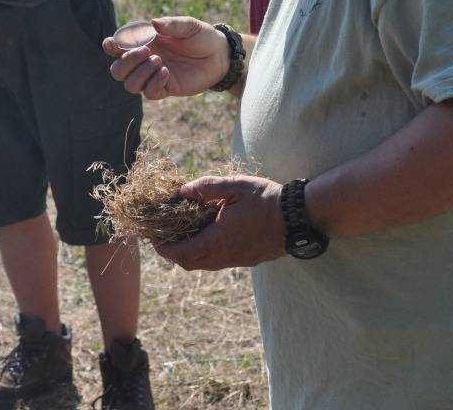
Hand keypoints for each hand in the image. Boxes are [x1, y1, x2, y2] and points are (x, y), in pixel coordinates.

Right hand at [102, 17, 229, 99]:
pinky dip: (154, 83)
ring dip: (139, 74)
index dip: (111, 47)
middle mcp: (145, 61)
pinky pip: (149, 93)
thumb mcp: (188, 25)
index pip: (118, 47)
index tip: (112, 44)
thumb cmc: (201, 36)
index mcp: (144, 42)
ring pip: (130, 85)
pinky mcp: (166, 88)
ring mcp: (153, 76)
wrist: (220, 55)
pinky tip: (166, 72)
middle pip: (118, 70)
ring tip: (159, 61)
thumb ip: (171, 24)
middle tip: (147, 51)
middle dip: (126, 62)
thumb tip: (153, 23)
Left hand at [154, 176, 285, 269]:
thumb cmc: (268, 199)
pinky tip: (209, 235)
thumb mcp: (236, 186)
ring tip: (184, 234)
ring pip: (204, 265)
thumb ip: (207, 188)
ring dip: (189, 253)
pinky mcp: (247, 260)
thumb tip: (183, 190)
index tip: (152, 237)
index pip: (180, 253)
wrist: (300, 218)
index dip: (162, 248)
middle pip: (189, 263)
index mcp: (218, 240)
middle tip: (163, 236)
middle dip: (172, 252)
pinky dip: (205, 253)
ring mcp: (237, 260)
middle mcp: (225, 256)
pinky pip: (218, 262)